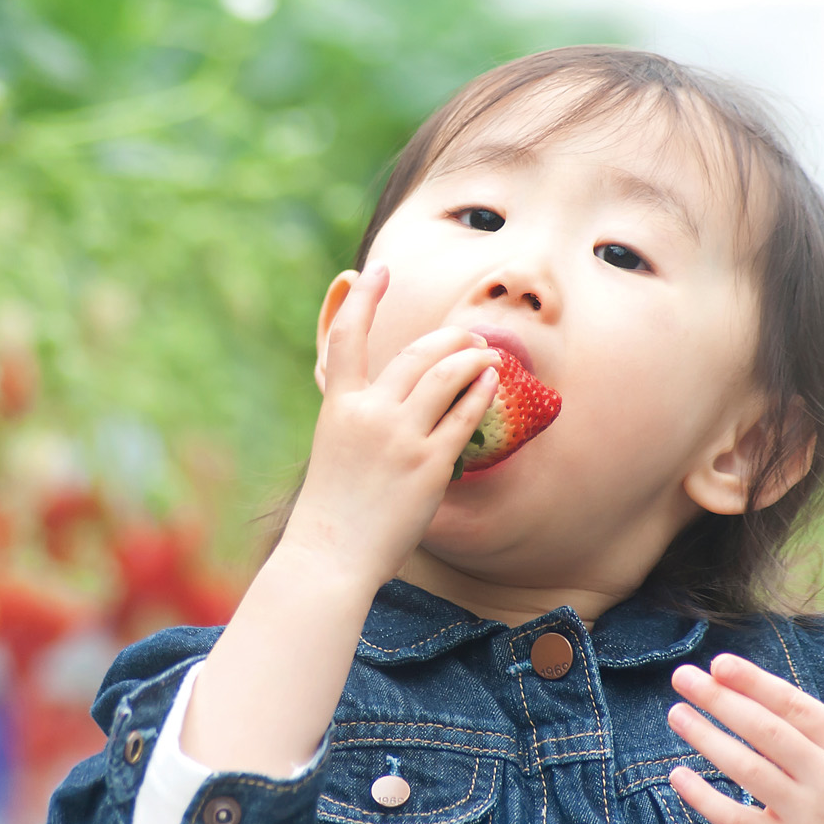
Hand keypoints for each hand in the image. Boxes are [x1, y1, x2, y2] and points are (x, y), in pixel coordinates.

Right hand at [279, 262, 500, 587]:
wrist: (331, 554)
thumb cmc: (333, 506)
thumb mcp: (334, 446)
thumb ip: (359, 414)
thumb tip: (392, 394)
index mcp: (339, 406)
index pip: (346, 337)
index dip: (363, 298)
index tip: (377, 269)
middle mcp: (369, 414)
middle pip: (416, 353)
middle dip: (449, 337)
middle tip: (468, 336)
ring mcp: (400, 438)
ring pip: (446, 375)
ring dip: (471, 357)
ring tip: (486, 355)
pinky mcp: (429, 464)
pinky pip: (465, 415)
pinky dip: (481, 392)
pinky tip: (492, 384)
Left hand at [665, 637, 823, 823]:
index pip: (796, 708)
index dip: (755, 683)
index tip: (718, 663)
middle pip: (766, 733)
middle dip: (721, 701)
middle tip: (682, 676)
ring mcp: (808, 818)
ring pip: (747, 771)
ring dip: (707, 739)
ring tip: (676, 713)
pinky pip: (738, 820)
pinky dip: (705, 799)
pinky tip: (678, 775)